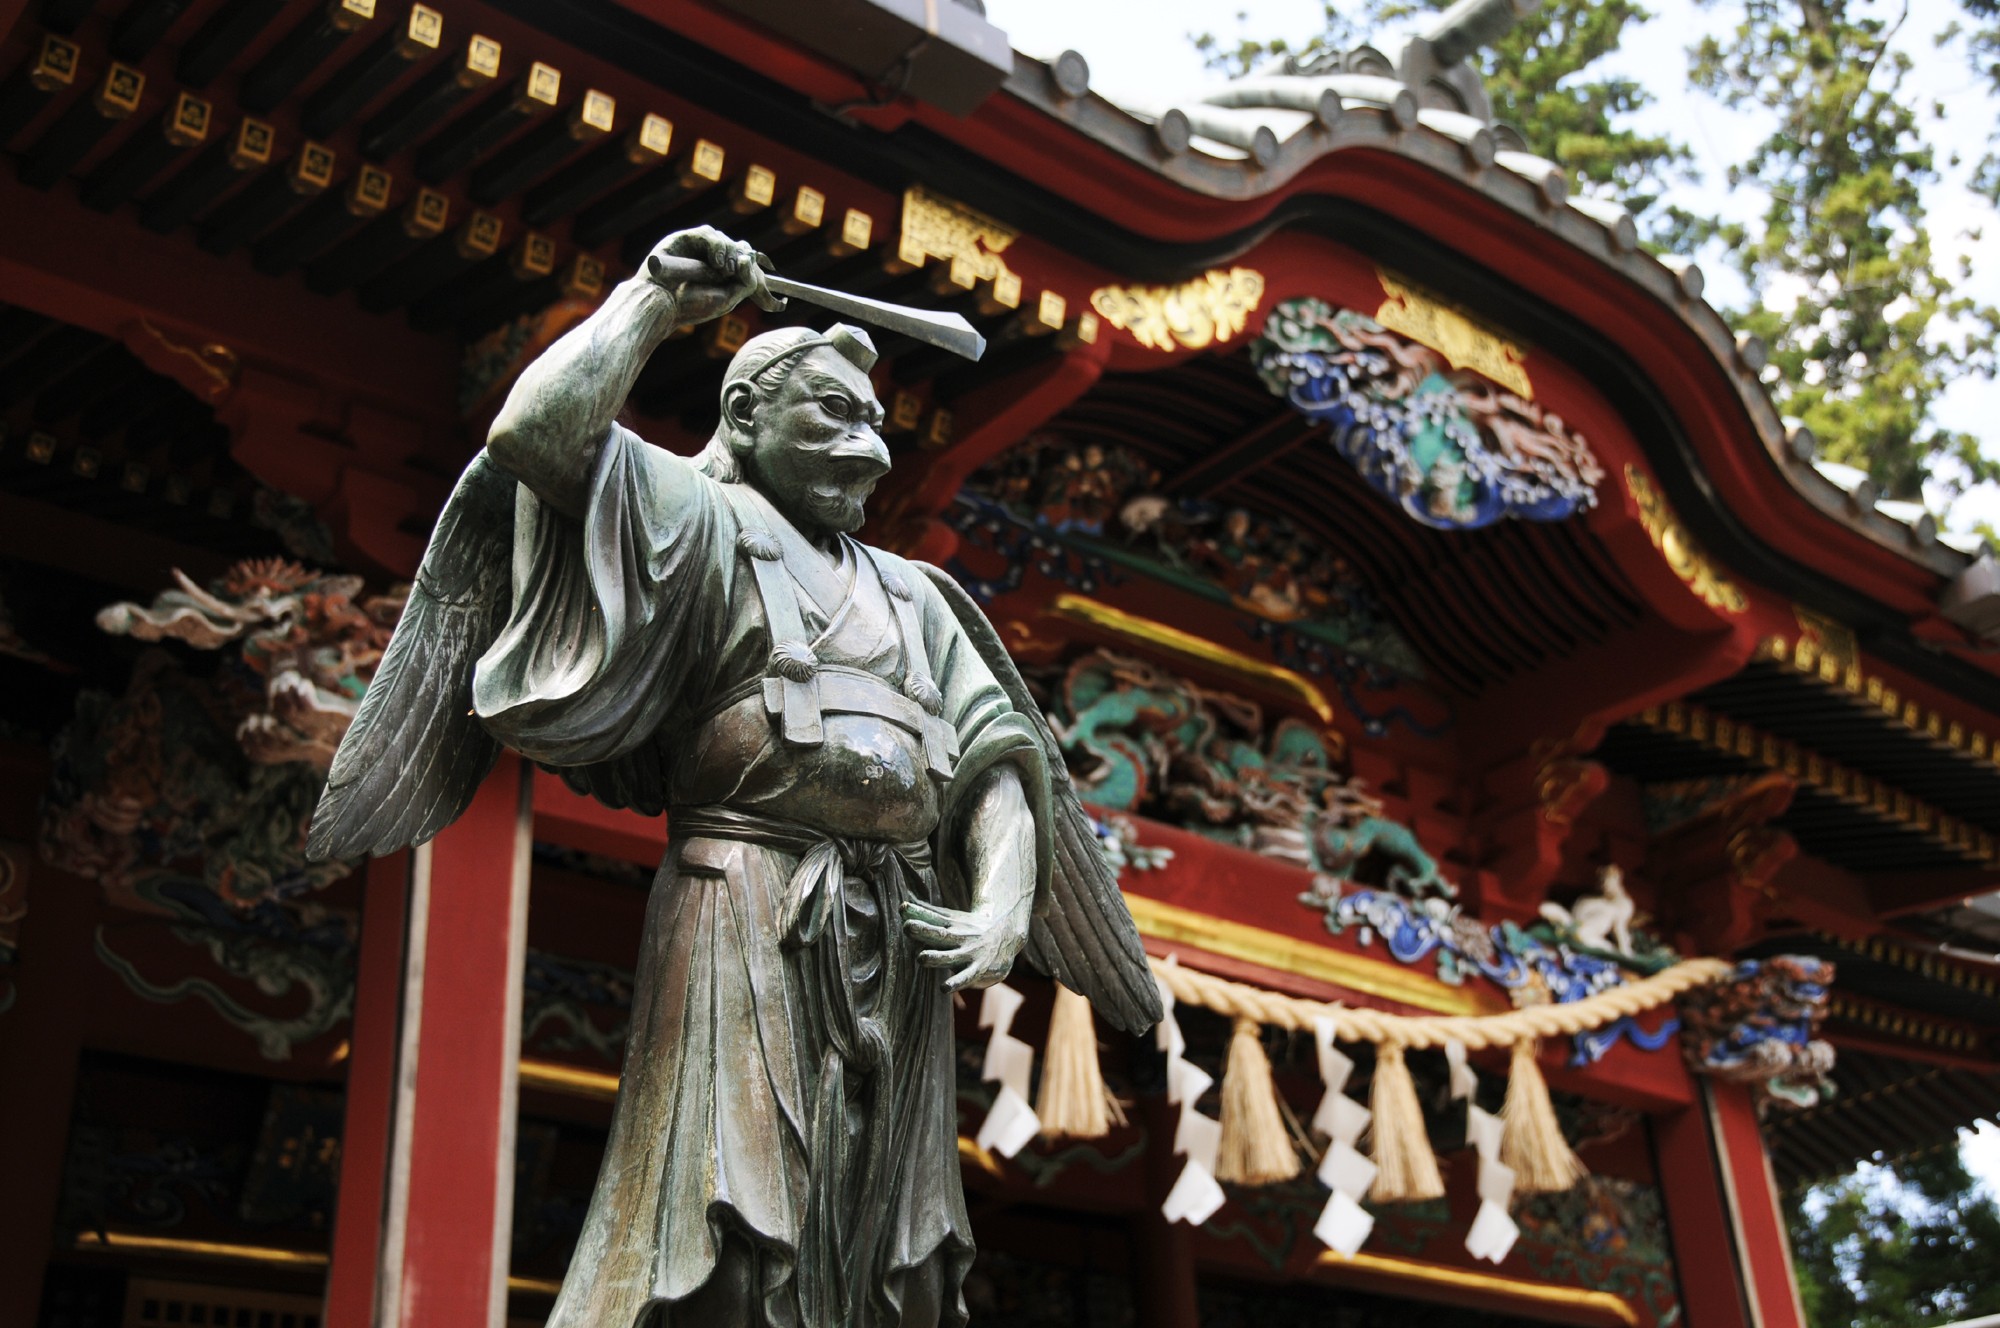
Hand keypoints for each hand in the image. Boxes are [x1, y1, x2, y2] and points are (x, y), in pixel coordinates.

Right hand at [642, 225, 784, 322]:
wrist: (664, 305)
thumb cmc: (691, 306)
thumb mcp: (728, 299)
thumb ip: (745, 282)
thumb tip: (750, 258)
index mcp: (720, 271)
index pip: (742, 257)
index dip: (751, 261)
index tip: (759, 269)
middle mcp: (708, 256)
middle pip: (735, 246)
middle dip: (740, 258)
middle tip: (733, 273)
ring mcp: (696, 246)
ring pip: (724, 239)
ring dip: (728, 254)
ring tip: (723, 271)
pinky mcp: (684, 238)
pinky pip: (708, 234)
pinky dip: (716, 247)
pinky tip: (716, 263)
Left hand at [903, 895, 1030, 993]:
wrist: (1007, 935)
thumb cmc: (970, 928)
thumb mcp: (952, 918)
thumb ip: (928, 914)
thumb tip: (903, 906)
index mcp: (951, 924)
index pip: (932, 918)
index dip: (918, 913)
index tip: (903, 908)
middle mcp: (959, 937)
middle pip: (940, 934)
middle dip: (924, 931)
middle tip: (908, 926)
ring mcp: (969, 953)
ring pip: (950, 957)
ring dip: (936, 957)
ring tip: (921, 957)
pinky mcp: (978, 970)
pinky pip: (966, 977)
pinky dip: (956, 982)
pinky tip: (944, 988)